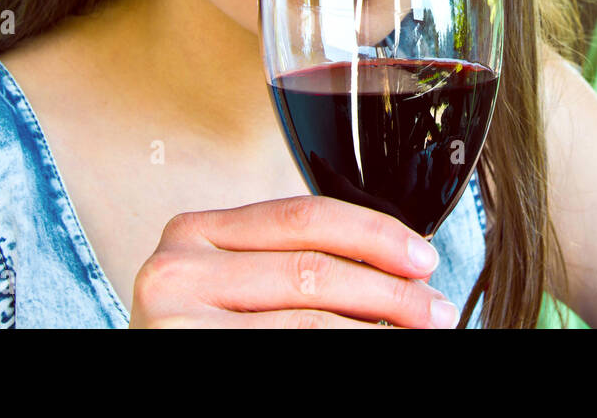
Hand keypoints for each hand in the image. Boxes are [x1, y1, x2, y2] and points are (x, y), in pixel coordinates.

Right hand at [128, 195, 460, 327]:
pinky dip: (346, 348)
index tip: (424, 259)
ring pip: (309, 318)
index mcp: (195, 231)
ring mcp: (175, 319)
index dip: (375, 234)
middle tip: (436, 309)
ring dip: (378, 326)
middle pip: (312, 268)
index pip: (304, 216)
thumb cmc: (210, 331)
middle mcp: (176, 268)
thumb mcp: (240, 285)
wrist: (159, 381)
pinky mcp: (187, 355)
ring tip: (419, 331)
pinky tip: (377, 348)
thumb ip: (294, 262)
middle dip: (389, 290)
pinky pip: (292, 350)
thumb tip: (397, 267)